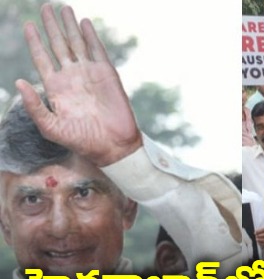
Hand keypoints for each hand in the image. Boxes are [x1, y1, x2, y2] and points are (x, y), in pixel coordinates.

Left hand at [17, 4, 140, 166]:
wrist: (112, 146)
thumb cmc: (82, 141)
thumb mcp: (50, 127)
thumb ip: (34, 106)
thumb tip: (18, 82)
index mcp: (56, 88)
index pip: (42, 58)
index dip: (35, 41)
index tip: (28, 25)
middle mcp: (72, 77)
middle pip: (58, 45)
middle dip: (52, 26)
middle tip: (45, 7)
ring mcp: (89, 74)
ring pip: (76, 43)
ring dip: (69, 26)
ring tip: (63, 8)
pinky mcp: (106, 74)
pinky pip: (96, 50)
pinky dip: (90, 36)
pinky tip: (83, 22)